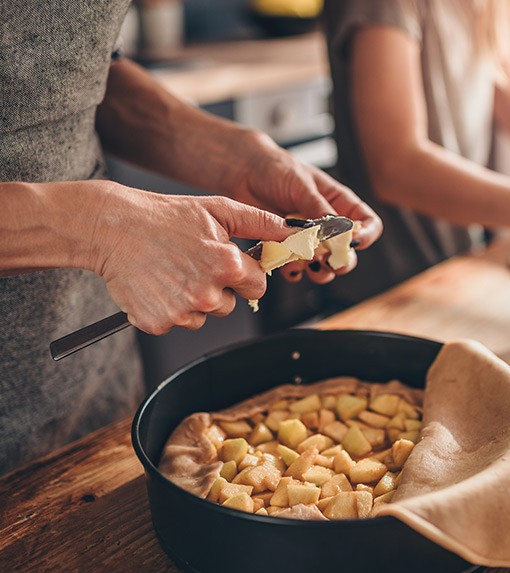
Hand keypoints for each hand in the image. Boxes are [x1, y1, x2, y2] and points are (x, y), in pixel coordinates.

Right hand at [88, 181, 293, 334]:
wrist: (112, 226)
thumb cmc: (164, 215)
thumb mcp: (218, 209)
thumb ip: (261, 222)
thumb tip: (295, 232)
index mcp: (227, 265)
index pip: (258, 286)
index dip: (245, 275)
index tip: (229, 265)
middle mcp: (207, 293)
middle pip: (230, 305)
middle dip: (218, 288)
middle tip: (192, 263)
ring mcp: (181, 311)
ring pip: (204, 316)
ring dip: (194, 300)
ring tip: (173, 272)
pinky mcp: (158, 322)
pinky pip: (177, 322)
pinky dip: (170, 308)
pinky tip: (158, 284)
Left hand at [230, 131, 381, 283]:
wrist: (244, 171)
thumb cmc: (276, 168)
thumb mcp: (301, 184)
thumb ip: (318, 208)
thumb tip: (334, 231)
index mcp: (339, 203)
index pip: (367, 223)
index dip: (366, 235)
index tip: (354, 242)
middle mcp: (327, 225)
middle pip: (348, 252)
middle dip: (341, 261)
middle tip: (328, 261)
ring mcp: (307, 239)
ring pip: (324, 265)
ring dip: (319, 271)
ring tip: (306, 265)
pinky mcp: (286, 248)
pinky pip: (296, 268)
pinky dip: (293, 272)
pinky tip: (287, 267)